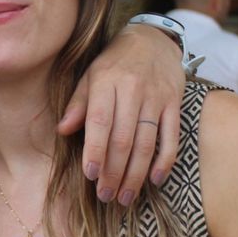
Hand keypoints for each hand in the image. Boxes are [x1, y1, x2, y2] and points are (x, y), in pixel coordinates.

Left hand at [57, 23, 183, 204]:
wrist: (153, 39)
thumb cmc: (115, 63)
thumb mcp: (91, 75)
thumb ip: (78, 104)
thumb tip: (62, 130)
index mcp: (106, 82)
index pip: (100, 121)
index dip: (95, 150)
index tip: (91, 175)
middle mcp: (132, 90)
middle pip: (123, 138)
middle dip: (114, 171)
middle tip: (106, 196)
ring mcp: (156, 97)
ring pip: (146, 143)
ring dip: (136, 174)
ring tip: (125, 197)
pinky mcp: (175, 103)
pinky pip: (172, 137)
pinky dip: (164, 161)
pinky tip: (154, 180)